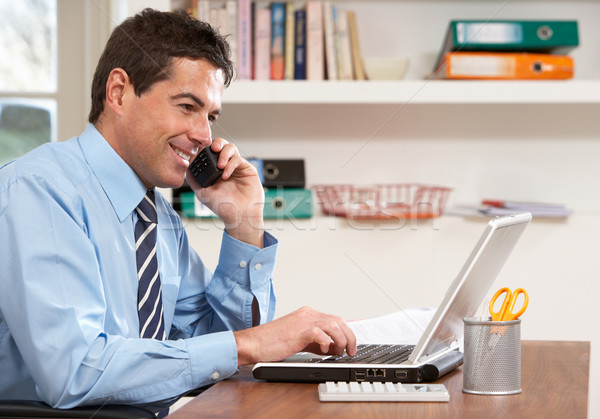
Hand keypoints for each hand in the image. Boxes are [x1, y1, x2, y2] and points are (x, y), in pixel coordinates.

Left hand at [187, 138, 264, 246]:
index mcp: (214, 170)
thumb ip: (193, 180)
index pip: (209, 152)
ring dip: (224, 153)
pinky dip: (230, 165)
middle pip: (221, 145)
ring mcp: (236, 167)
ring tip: (220, 165)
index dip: (205, 148)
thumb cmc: (223, 207)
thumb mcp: (202, 193)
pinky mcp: (247, 169)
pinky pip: (238, 159)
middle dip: (217, 143)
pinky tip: (226, 175)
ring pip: (231, 148)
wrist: (239, 215)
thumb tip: (186, 166)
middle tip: (213, 148)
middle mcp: (225, 166)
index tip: (200, 149)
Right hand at [233, 306, 357, 365]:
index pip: (336, 319)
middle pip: (339, 321)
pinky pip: (321, 333)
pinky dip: (326, 343)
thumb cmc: (272, 343)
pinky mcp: (299, 331)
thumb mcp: (300, 341)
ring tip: (340, 352)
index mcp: (308, 314)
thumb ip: (318, 342)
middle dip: (349, 337)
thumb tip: (335, 348)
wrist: (254, 343)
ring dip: (341, 341)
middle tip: (350, 351)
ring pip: (334, 325)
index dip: (347, 332)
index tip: (351, 344)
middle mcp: (308, 314)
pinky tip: (323, 351)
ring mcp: (304, 321)